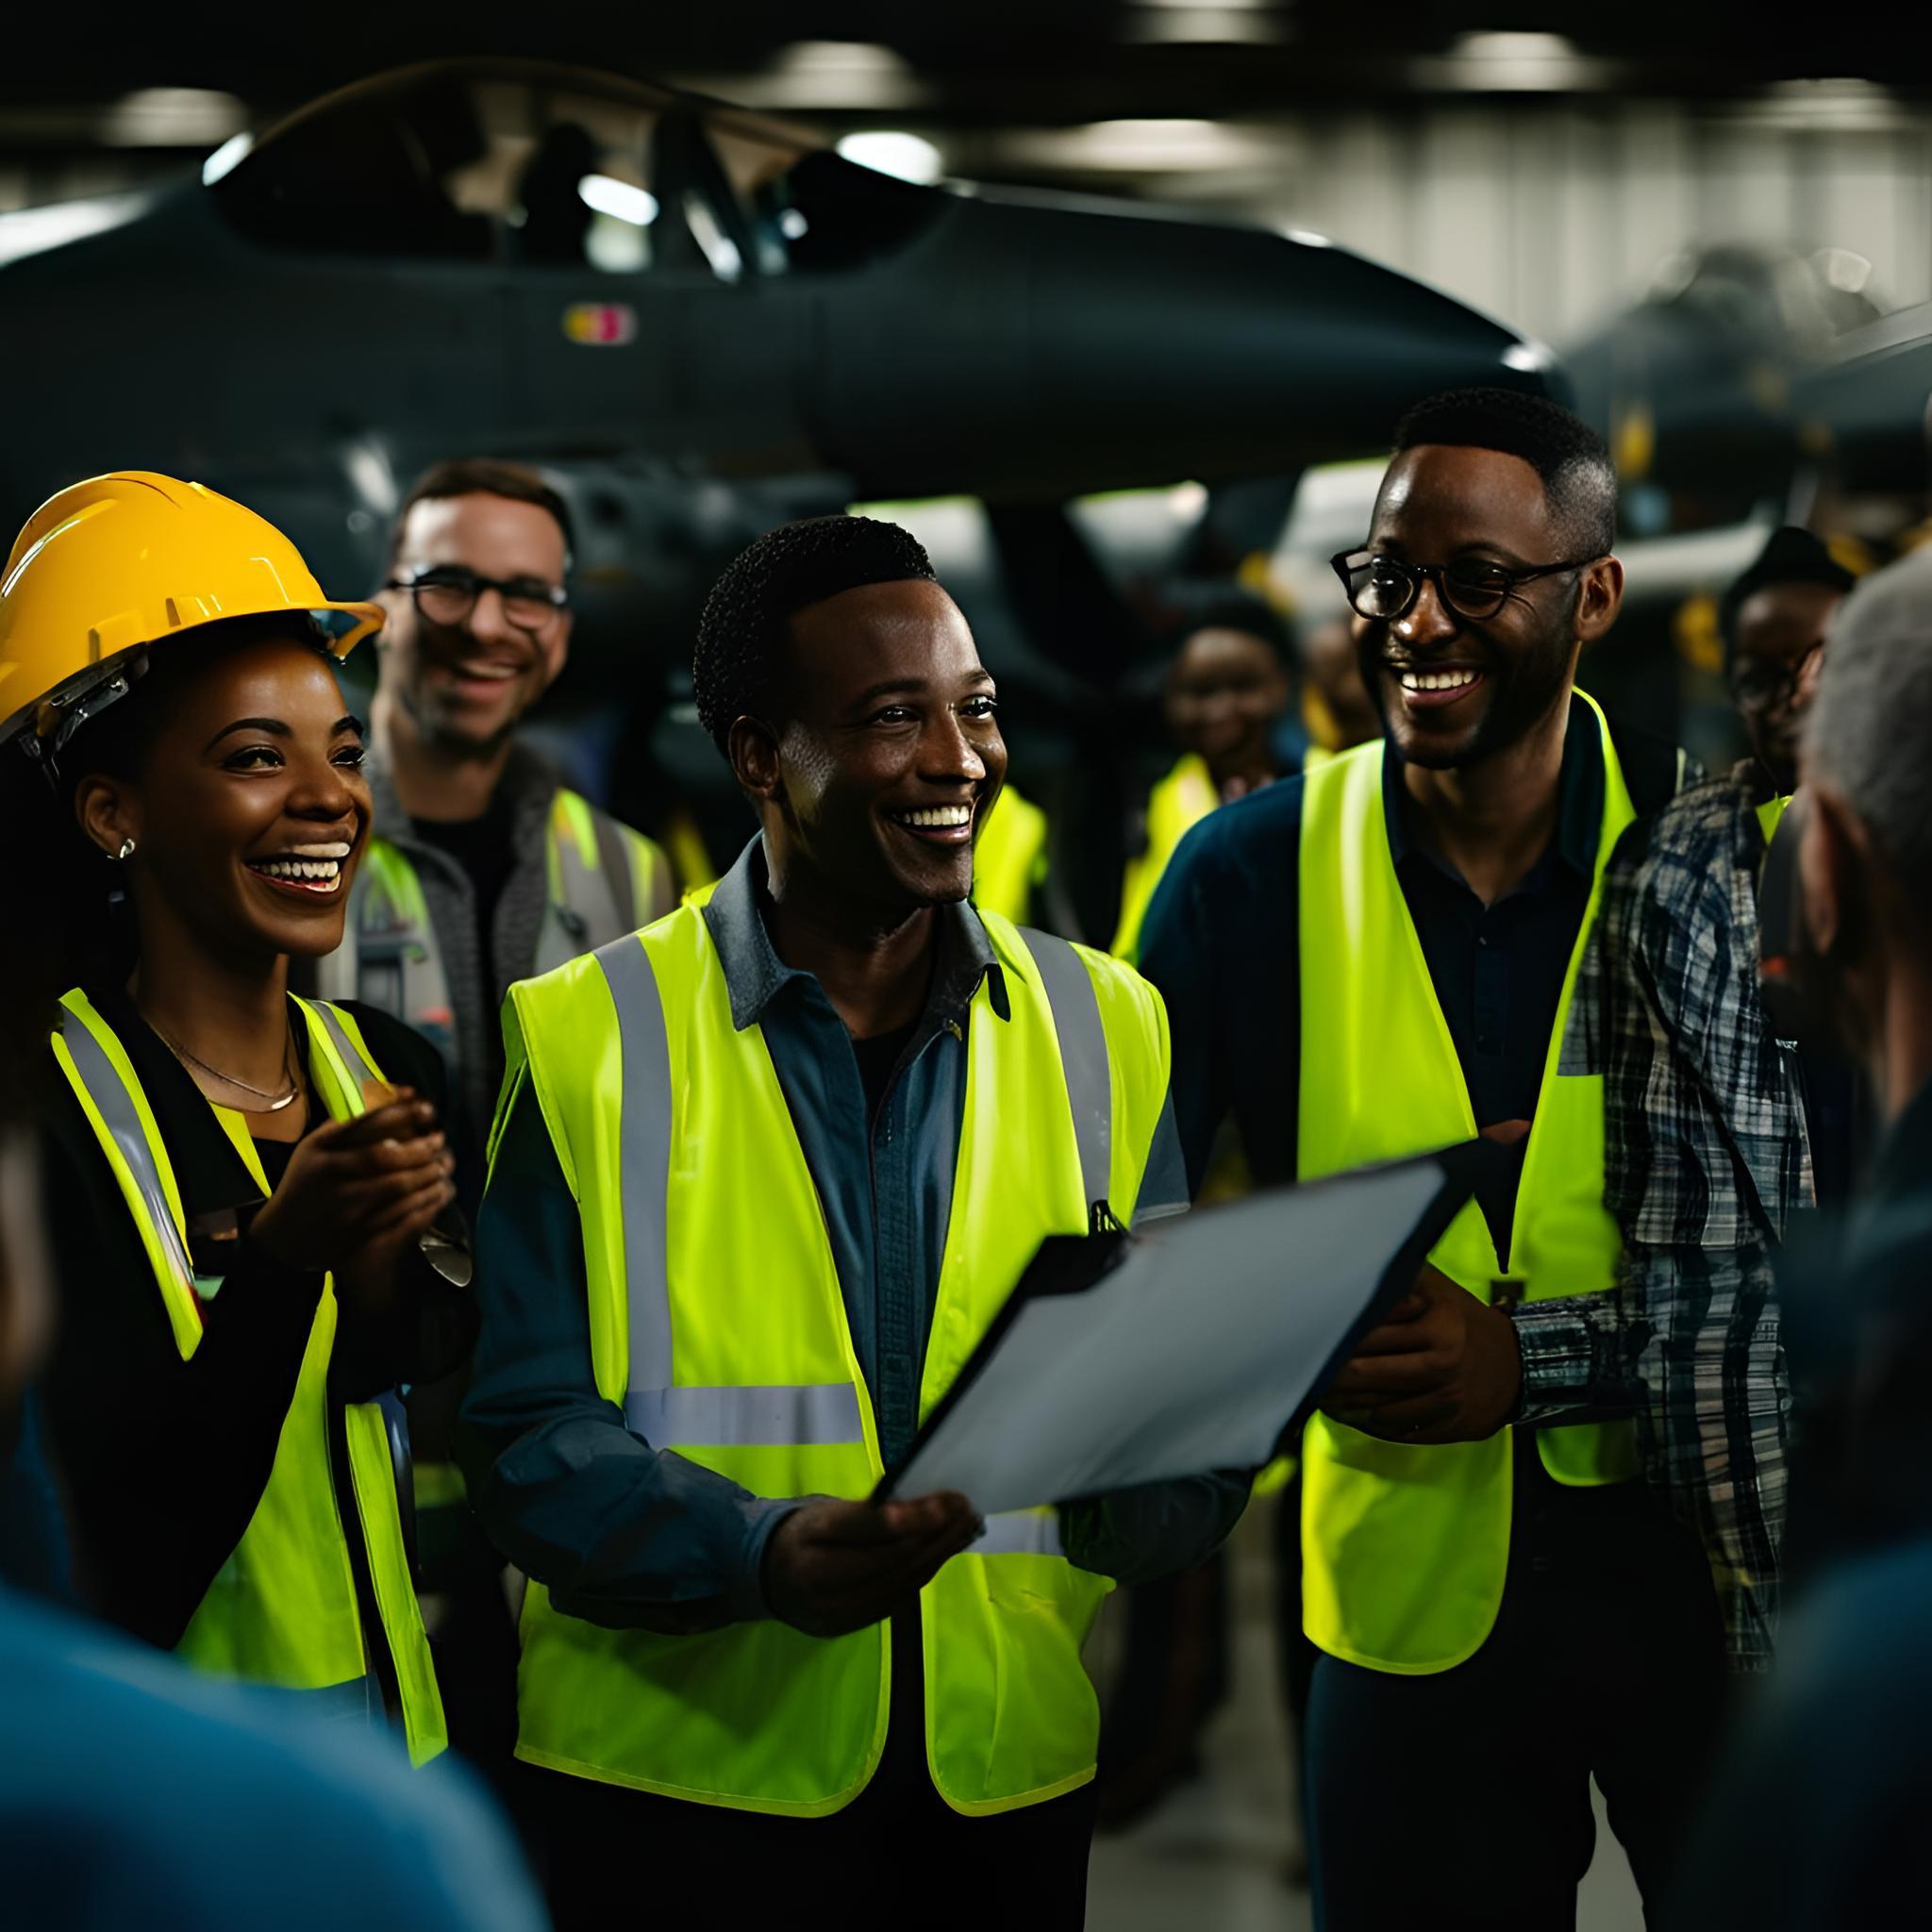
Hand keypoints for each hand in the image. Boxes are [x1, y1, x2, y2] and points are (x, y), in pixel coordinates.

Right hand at [248, 1091, 456, 1277]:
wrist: (284, 1237)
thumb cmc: (306, 1182)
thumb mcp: (313, 1147)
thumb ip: (346, 1124)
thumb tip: (388, 1094)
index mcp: (321, 1149)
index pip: (366, 1125)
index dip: (402, 1114)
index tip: (427, 1107)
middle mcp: (332, 1174)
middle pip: (387, 1156)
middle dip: (422, 1145)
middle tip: (440, 1138)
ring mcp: (345, 1205)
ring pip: (398, 1186)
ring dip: (428, 1172)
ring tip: (444, 1163)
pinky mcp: (358, 1231)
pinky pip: (400, 1214)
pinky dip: (425, 1202)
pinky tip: (439, 1191)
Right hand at [763, 1493, 980, 1637]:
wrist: (767, 1579)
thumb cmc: (805, 1533)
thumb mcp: (825, 1511)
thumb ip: (869, 1512)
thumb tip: (925, 1503)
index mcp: (807, 1539)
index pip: (865, 1529)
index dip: (911, 1517)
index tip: (949, 1501)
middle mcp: (816, 1582)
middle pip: (888, 1560)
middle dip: (935, 1535)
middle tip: (968, 1510)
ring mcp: (832, 1612)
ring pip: (897, 1584)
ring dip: (938, 1554)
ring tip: (967, 1527)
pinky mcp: (848, 1628)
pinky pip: (895, 1600)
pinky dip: (923, 1573)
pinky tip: (944, 1552)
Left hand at [1320, 1262, 1521, 1444]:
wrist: (1519, 1364)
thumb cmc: (1464, 1321)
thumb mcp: (1439, 1291)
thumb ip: (1401, 1281)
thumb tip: (1352, 1268)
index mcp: (1438, 1326)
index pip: (1371, 1335)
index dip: (1337, 1341)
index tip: (1310, 1342)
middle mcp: (1444, 1364)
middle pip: (1369, 1375)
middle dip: (1332, 1376)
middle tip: (1306, 1375)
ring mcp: (1449, 1399)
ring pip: (1381, 1409)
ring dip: (1346, 1406)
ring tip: (1320, 1398)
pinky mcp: (1453, 1426)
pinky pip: (1402, 1430)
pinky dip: (1372, 1424)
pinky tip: (1350, 1415)